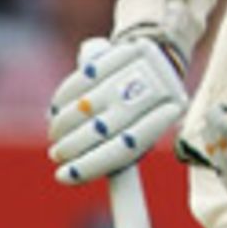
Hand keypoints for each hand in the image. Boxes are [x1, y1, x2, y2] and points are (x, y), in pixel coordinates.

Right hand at [48, 36, 187, 184]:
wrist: (160, 56)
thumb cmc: (147, 106)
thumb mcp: (144, 127)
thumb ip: (122, 148)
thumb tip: (84, 173)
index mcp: (172, 114)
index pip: (124, 149)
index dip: (90, 165)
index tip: (64, 177)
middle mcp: (159, 92)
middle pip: (103, 128)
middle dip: (73, 146)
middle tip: (57, 155)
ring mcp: (142, 69)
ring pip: (89, 104)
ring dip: (64, 125)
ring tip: (55, 136)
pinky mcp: (126, 50)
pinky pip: (84, 78)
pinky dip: (63, 98)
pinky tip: (55, 112)